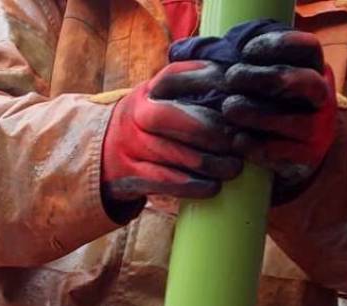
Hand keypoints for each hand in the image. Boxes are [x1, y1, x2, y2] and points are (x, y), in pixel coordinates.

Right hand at [101, 61, 243, 205]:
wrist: (103, 155)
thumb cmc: (150, 125)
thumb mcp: (161, 99)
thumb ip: (193, 88)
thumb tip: (243, 79)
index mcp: (148, 91)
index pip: (174, 76)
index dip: (206, 79)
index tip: (235, 89)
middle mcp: (134, 116)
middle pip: (169, 118)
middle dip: (209, 129)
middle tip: (239, 141)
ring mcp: (129, 147)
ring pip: (170, 153)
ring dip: (207, 163)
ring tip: (233, 168)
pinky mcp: (130, 176)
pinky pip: (163, 182)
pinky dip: (191, 186)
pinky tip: (212, 188)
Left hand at [222, 30, 336, 191]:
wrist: (281, 152)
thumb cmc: (257, 104)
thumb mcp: (249, 79)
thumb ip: (225, 62)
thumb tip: (179, 52)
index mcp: (309, 69)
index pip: (306, 48)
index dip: (280, 45)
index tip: (244, 51)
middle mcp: (319, 98)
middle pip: (307, 83)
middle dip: (268, 78)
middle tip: (231, 78)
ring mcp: (316, 130)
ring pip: (298, 122)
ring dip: (261, 115)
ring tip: (229, 108)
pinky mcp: (306, 159)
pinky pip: (288, 155)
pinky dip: (261, 149)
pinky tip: (237, 141)